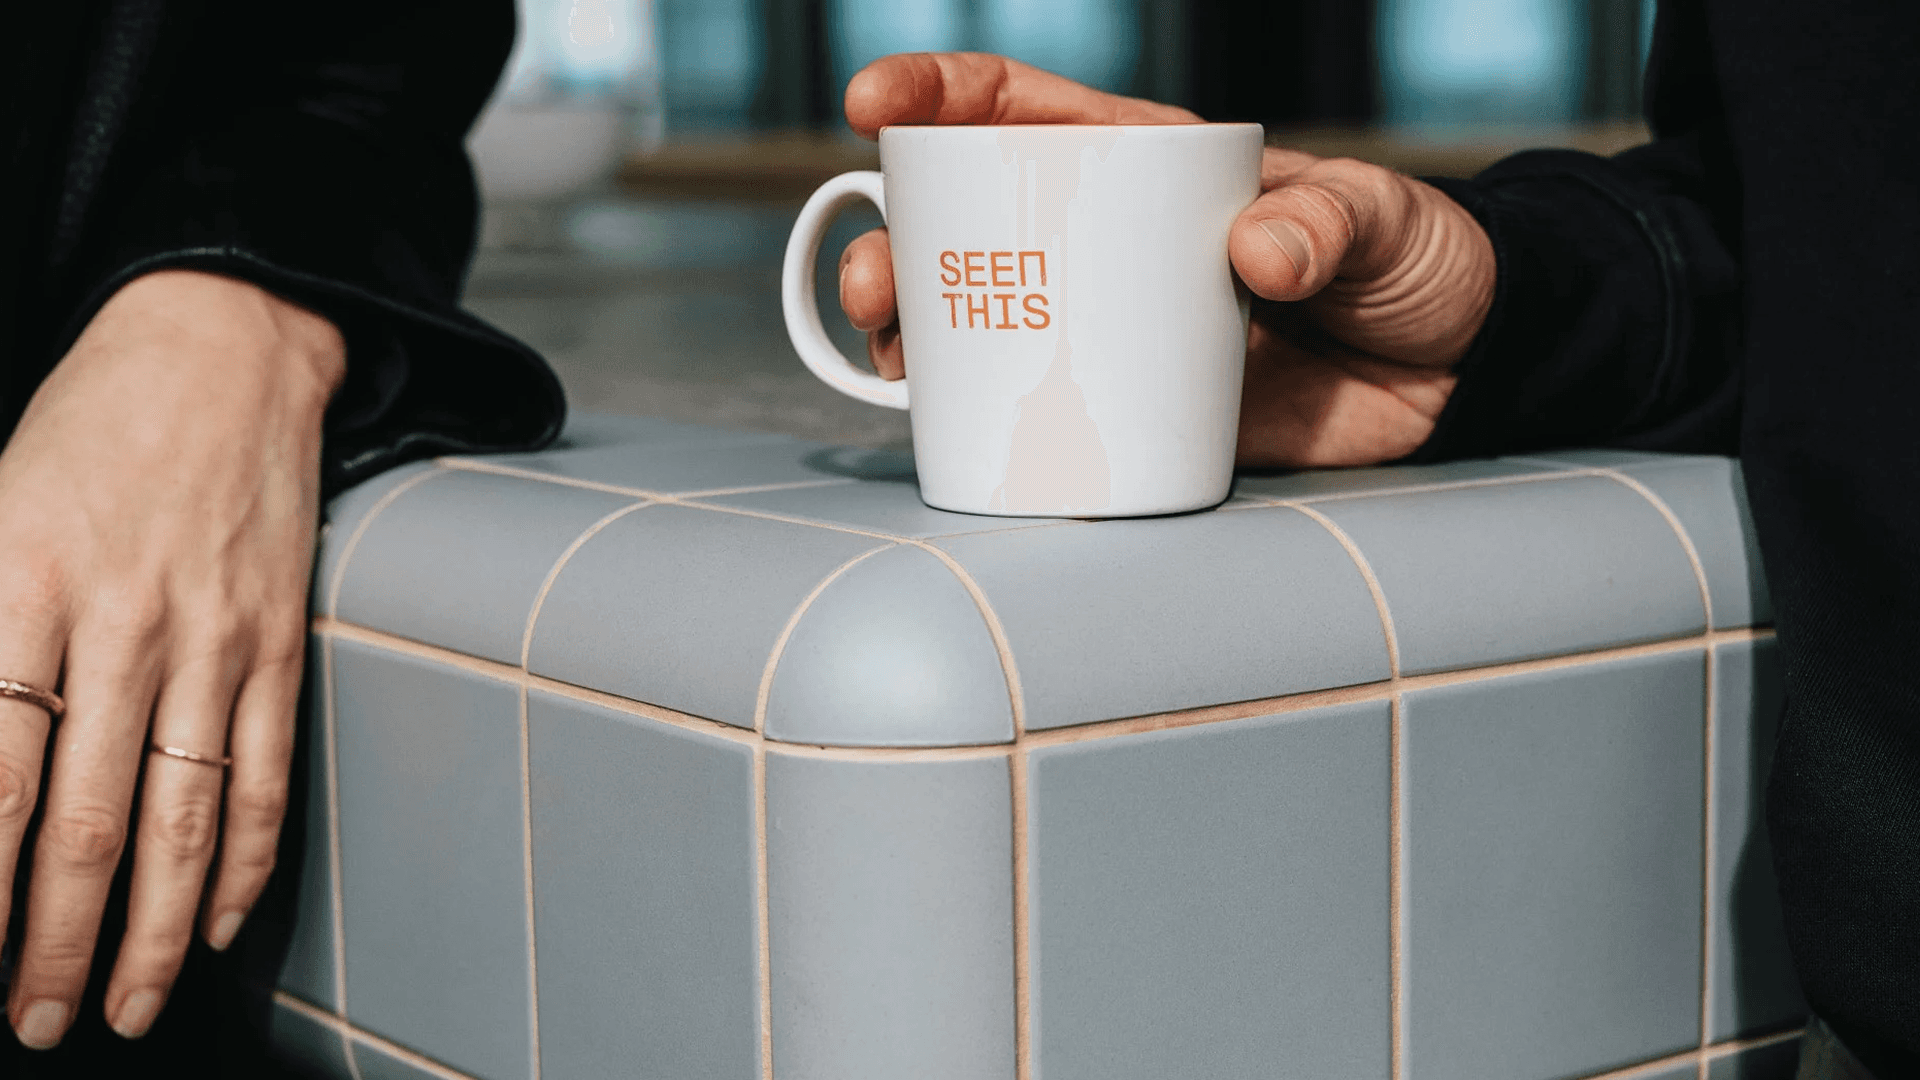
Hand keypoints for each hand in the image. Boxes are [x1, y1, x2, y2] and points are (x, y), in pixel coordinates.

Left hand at [0, 269, 342, 1047]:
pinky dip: (241, 862)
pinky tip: (214, 922)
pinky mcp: (279, 642)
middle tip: (36, 1023)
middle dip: (52, 945)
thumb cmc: (85, 433)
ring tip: (126, 1006)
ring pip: (179, 820)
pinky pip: (264, 774)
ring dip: (149, 933)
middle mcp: (121, 624)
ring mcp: (214, 639)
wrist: (224, 350)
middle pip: (82, 824)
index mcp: (20, 587)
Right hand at [834, 53, 1495, 466]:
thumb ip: (1330, 223)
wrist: (1457, 377)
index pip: (1024, 111)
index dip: (940, 96)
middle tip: (877, 278)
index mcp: (1152, 166)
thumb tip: (1259, 253)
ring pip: (983, 320)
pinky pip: (1038, 413)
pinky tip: (944, 427)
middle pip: (972, 227)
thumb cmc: (1418, 262)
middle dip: (898, 242)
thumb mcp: (1385, 217)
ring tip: (893, 352)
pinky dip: (981, 421)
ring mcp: (1113, 329)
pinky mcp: (1136, 410)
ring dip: (915, 333)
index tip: (873, 103)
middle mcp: (1110, 243)